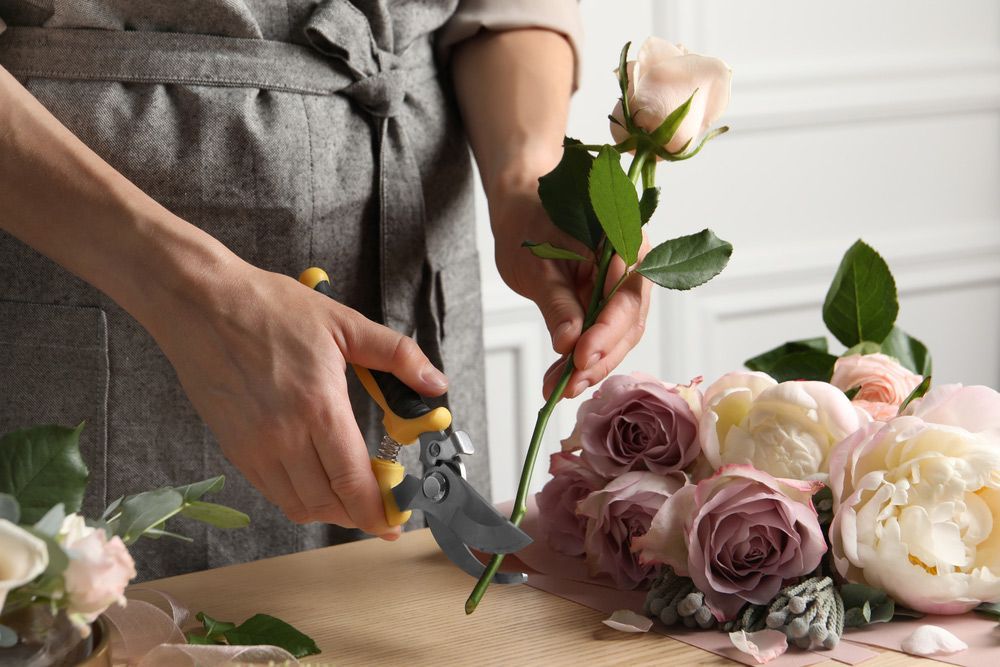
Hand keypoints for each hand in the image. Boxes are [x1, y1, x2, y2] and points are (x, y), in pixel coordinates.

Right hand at [147, 257, 448, 538]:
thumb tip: (436, 384)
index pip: (354, 484)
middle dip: (360, 515)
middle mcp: (284, 438)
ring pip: (298, 506)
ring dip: (330, 510)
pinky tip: (315, 480)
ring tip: (352, 496)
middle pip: (329, 504)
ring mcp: (254, 447)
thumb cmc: (269, 308)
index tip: (397, 518)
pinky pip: (271, 491)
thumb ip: (397, 356)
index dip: (379, 511)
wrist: (200, 303)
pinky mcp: (233, 448)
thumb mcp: (344, 324)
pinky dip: (298, 497)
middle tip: (382, 506)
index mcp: (319, 409)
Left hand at [490, 184, 650, 400]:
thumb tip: (570, 345)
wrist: (522, 211)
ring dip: (590, 367)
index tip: (580, 357)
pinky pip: (601, 335)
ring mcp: (621, 288)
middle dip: (599, 359)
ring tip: (558, 388)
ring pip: (617, 336)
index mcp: (624, 240)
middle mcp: (633, 266)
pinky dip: (582, 359)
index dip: (606, 333)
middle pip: (628, 323)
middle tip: (568, 385)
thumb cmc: (529, 224)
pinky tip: (561, 380)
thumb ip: (558, 303)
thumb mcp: (537, 264)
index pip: (625, 296)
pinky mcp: (606, 304)